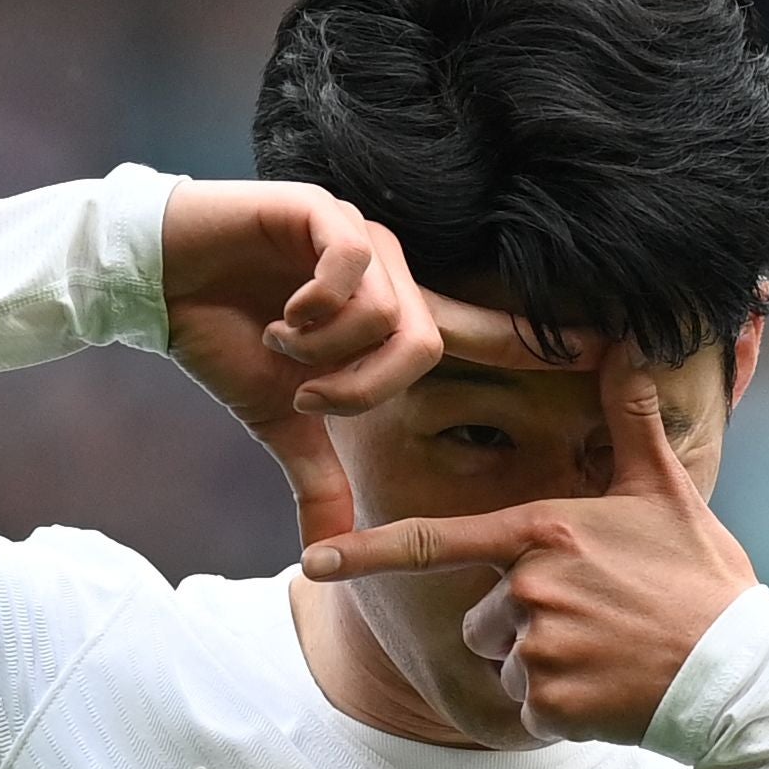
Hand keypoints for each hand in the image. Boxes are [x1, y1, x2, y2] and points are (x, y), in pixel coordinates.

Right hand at [161, 180, 582, 544]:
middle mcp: (390, 269)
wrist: (156, 280)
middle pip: (423, 342)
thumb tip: (324, 556)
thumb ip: (317, 482)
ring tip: (284, 346)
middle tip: (307, 399)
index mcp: (395, 313)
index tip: (612, 349)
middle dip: (361, 387)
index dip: (541, 343)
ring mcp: (358, 237)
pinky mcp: (319, 212)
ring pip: (388, 311)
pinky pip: (349, 266)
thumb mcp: (277, 426)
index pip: (484, 331)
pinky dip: (313, 308)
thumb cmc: (225, 340)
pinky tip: (279, 314)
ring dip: (329, 351)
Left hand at [298, 348, 758, 744]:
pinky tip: (608, 692)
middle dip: (522, 627)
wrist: (739, 672)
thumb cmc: (701, 579)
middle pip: (482, 618)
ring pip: (502, 663)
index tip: (311, 562)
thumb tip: (629, 342)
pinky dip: (560, 710)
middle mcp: (528, 586)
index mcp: (542, 531)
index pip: (436, 541)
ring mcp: (536, 646)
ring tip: (606, 655)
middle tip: (596, 623)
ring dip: (542, 669)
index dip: (366, 552)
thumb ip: (630, 420)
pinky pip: (525, 708)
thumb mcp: (665, 492)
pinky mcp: (549, 703)